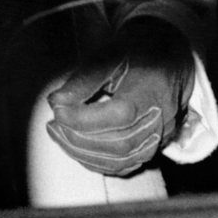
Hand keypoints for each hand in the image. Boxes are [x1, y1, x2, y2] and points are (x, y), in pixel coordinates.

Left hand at [45, 16, 194, 175]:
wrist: (164, 56)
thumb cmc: (134, 51)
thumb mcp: (108, 55)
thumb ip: (84, 80)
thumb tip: (56, 102)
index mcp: (152, 88)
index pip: (119, 114)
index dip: (85, 118)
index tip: (57, 110)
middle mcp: (161, 117)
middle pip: (120, 143)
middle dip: (80, 139)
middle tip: (53, 125)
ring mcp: (162, 136)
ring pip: (122, 160)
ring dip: (85, 153)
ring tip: (60, 135)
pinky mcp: (155, 147)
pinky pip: (125, 165)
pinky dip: (98, 161)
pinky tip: (78, 147)